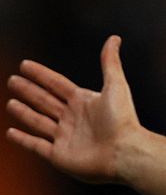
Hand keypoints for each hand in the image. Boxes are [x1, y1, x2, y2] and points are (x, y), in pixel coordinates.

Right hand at [7, 35, 141, 183]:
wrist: (124, 152)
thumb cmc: (122, 119)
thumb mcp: (115, 85)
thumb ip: (110, 62)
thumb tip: (114, 38)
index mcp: (84, 101)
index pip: (56, 84)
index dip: (41, 74)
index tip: (25, 65)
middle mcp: (73, 118)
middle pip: (45, 101)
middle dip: (29, 91)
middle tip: (12, 81)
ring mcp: (64, 137)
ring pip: (38, 121)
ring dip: (24, 112)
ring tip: (11, 103)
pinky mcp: (58, 155)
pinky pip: (36, 145)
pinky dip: (23, 139)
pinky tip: (11, 132)